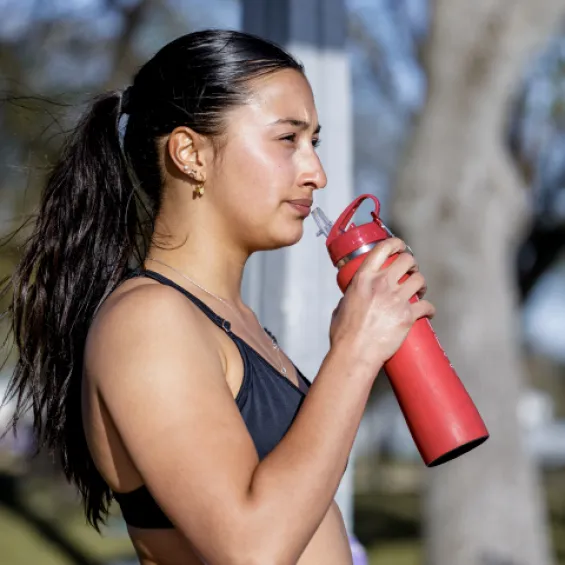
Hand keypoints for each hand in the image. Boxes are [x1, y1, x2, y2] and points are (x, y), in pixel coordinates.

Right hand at [329, 238, 434, 377]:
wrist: (355, 353)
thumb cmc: (344, 333)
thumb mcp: (341, 306)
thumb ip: (350, 297)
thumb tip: (354, 297)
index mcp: (363, 278)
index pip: (383, 249)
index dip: (396, 244)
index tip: (401, 247)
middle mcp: (382, 284)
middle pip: (407, 260)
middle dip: (412, 265)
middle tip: (411, 273)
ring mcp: (396, 299)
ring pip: (420, 280)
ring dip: (422, 284)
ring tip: (419, 291)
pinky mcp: (408, 316)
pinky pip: (427, 306)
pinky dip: (430, 309)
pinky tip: (428, 312)